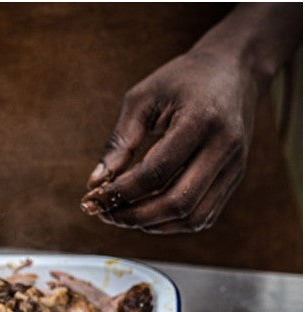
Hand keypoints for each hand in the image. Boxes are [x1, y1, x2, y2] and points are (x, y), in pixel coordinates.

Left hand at [81, 48, 257, 233]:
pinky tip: (146, 213)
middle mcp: (224, 147)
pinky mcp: (234, 178)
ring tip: (122, 215)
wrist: (234, 68)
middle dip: (135, 215)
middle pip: (177, 202)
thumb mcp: (142, 98)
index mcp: (201, 120)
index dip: (121, 191)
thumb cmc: (181, 80)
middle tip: (105, 213)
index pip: (156, 172)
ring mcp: (234, 166)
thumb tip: (94, 183)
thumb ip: (119, 141)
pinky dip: (171, 223)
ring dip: (153, 225)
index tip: (93, 198)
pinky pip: (203, 216)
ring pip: (193, 217)